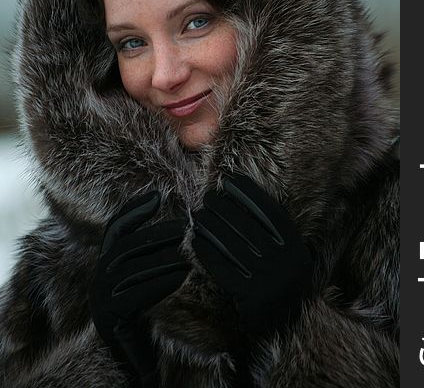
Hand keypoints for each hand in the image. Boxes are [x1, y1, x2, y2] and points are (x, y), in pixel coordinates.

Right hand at [89, 191, 189, 385]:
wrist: (132, 360)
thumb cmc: (146, 316)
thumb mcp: (148, 279)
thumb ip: (153, 255)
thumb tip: (178, 224)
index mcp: (106, 264)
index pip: (116, 228)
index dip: (134, 210)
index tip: (157, 196)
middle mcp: (99, 276)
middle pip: (129, 245)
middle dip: (159, 233)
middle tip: (187, 228)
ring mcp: (101, 296)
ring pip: (135, 267)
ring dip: (165, 257)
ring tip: (191, 252)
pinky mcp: (108, 316)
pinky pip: (137, 293)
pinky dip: (161, 281)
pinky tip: (182, 276)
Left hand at [192, 174, 313, 335]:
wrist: (289, 328)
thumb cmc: (282, 284)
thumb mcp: (290, 257)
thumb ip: (276, 234)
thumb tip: (245, 201)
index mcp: (295, 247)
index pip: (269, 211)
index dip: (249, 193)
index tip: (230, 180)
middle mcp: (283, 261)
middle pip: (246, 225)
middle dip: (223, 207)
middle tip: (207, 197)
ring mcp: (266, 280)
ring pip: (231, 245)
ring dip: (211, 227)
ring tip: (197, 215)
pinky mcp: (248, 297)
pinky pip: (222, 268)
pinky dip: (207, 253)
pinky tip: (196, 241)